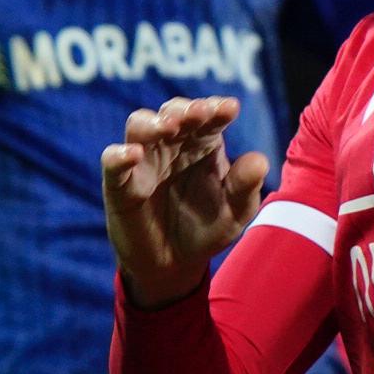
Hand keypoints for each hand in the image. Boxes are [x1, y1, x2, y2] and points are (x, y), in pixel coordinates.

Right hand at [100, 97, 264, 305]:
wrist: (174, 264)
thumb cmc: (207, 228)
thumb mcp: (235, 212)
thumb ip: (245, 187)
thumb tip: (260, 161)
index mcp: (204, 143)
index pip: (209, 116)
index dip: (217, 109)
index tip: (229, 109)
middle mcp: (172, 143)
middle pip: (173, 111)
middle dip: (185, 109)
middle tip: (198, 112)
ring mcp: (143, 160)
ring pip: (140, 125)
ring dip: (153, 122)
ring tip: (168, 126)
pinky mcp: (119, 183)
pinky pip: (113, 162)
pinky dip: (119, 155)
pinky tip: (132, 155)